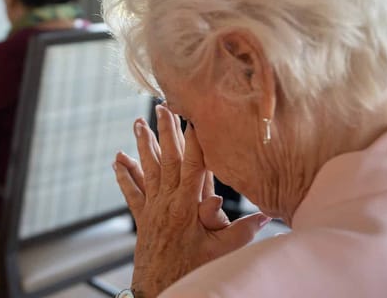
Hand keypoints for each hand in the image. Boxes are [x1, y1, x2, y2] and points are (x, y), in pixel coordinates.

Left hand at [113, 105, 270, 296]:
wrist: (159, 288)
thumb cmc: (193, 271)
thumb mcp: (222, 252)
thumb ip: (244, 231)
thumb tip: (268, 214)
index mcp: (188, 206)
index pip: (194, 165)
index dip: (195, 140)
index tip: (194, 116)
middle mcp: (168, 202)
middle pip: (168, 160)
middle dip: (166, 132)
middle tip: (162, 107)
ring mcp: (153, 208)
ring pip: (147, 170)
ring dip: (142, 146)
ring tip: (137, 123)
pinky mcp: (142, 218)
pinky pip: (131, 192)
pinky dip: (124, 175)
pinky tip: (117, 160)